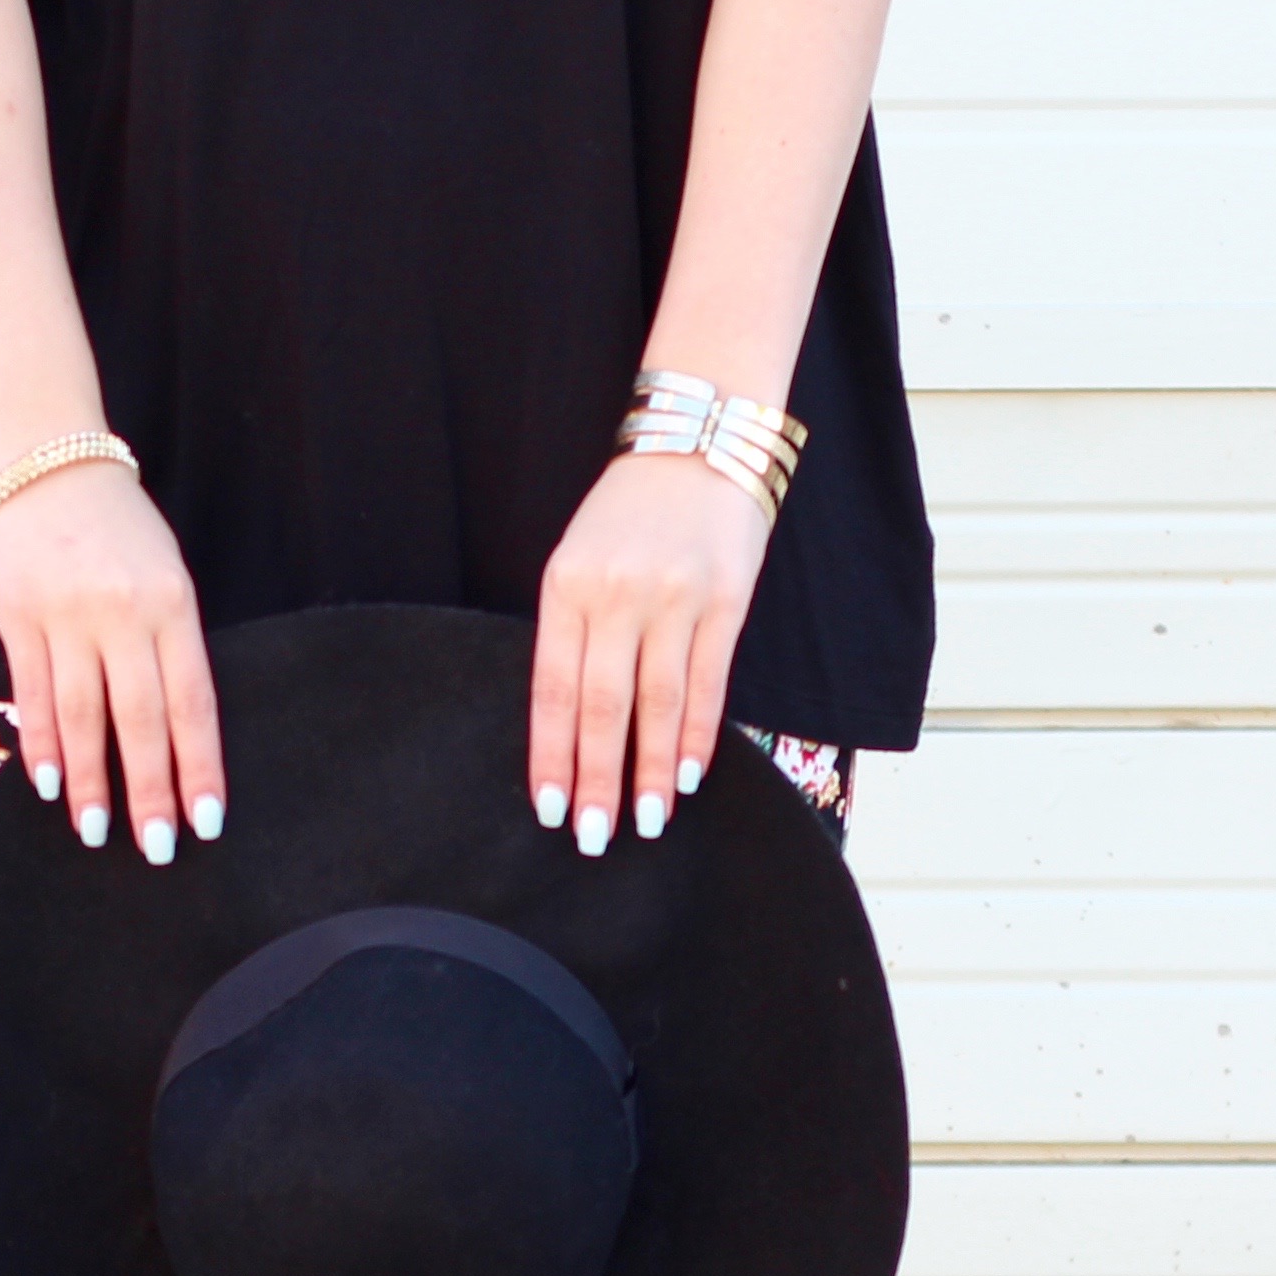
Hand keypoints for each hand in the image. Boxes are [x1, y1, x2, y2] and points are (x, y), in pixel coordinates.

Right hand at [0, 458, 225, 863]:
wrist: (46, 462)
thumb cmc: (118, 526)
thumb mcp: (166, 573)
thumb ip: (170, 645)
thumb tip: (172, 733)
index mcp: (172, 605)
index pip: (192, 703)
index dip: (200, 768)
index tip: (206, 822)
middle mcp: (123, 615)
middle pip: (140, 720)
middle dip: (150, 791)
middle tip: (157, 848)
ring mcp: (67, 617)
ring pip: (82, 716)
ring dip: (91, 781)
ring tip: (95, 833)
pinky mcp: (19, 618)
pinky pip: (33, 694)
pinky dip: (42, 744)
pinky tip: (50, 786)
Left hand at [527, 449, 773, 855]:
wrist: (699, 440)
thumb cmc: (630, 511)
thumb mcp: (578, 558)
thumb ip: (573, 632)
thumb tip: (572, 726)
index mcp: (567, 587)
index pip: (552, 689)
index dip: (551, 756)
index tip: (550, 808)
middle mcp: (618, 595)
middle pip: (602, 707)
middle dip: (598, 780)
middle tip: (593, 836)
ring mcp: (674, 598)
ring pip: (658, 704)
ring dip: (652, 771)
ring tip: (646, 821)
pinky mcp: (725, 600)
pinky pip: (708, 683)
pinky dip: (696, 735)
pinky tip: (688, 775)